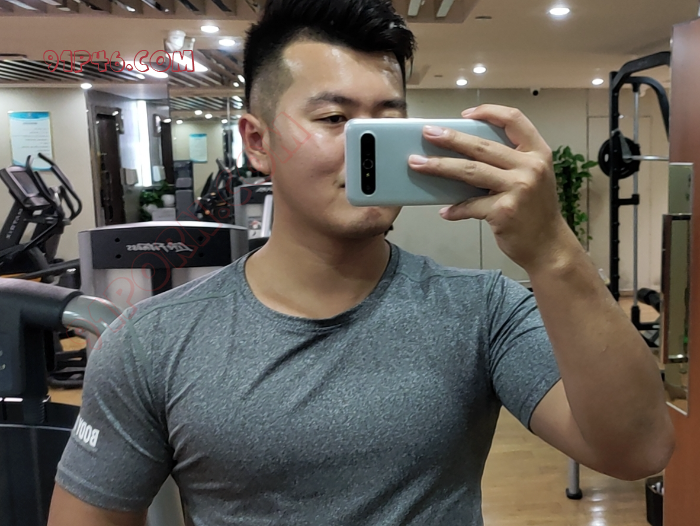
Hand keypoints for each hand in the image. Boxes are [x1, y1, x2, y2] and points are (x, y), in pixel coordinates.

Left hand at [407, 104, 578, 272]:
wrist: (549, 245)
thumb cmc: (535, 210)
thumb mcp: (532, 177)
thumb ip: (509, 162)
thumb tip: (463, 152)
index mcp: (538, 152)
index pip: (514, 119)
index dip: (488, 112)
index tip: (465, 114)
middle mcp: (531, 167)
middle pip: (482, 146)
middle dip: (451, 138)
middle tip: (428, 133)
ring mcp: (518, 188)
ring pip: (470, 171)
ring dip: (440, 166)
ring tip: (417, 163)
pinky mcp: (504, 211)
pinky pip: (470, 205)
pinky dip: (456, 209)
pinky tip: (445, 212)